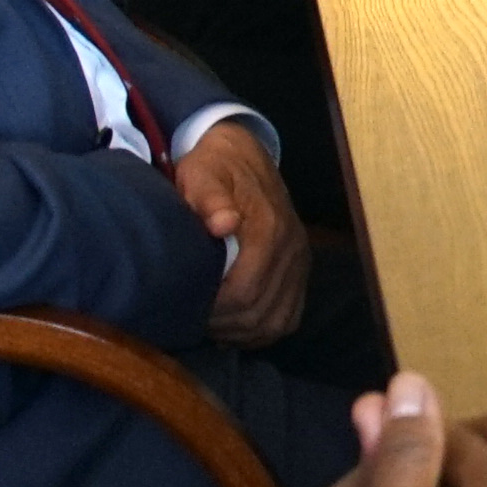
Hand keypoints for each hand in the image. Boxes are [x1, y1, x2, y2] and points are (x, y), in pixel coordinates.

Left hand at [174, 121, 307, 344]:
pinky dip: (262, 329)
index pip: (246, 291)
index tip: (187, 309)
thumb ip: (209, 198)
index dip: (214, 310)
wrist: (243, 155)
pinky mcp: (300, 270)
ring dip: (242, 332)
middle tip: (192, 320)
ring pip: (276, 322)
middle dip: (223, 325)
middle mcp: (291, 249)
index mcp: (269, 229)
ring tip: (212, 326)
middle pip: (260, 313)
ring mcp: (299, 262)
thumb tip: (223, 223)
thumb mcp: (201, 174)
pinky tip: (236, 326)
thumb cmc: (214, 168)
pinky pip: (288, 317)